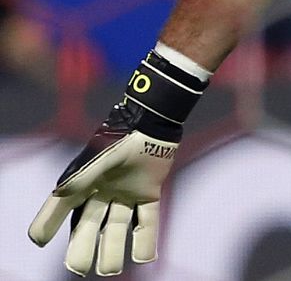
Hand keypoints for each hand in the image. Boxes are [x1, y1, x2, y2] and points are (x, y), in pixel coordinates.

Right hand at [28, 48, 206, 275]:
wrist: (153, 122)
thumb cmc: (121, 138)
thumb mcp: (98, 159)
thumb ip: (80, 177)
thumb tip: (59, 195)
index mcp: (83, 183)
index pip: (60, 208)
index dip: (48, 224)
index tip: (39, 240)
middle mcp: (101, 193)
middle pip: (88, 227)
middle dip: (83, 249)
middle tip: (79, 269)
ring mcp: (125, 195)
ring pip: (116, 228)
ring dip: (113, 250)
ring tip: (110, 270)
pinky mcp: (148, 194)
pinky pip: (147, 221)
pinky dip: (146, 240)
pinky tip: (145, 259)